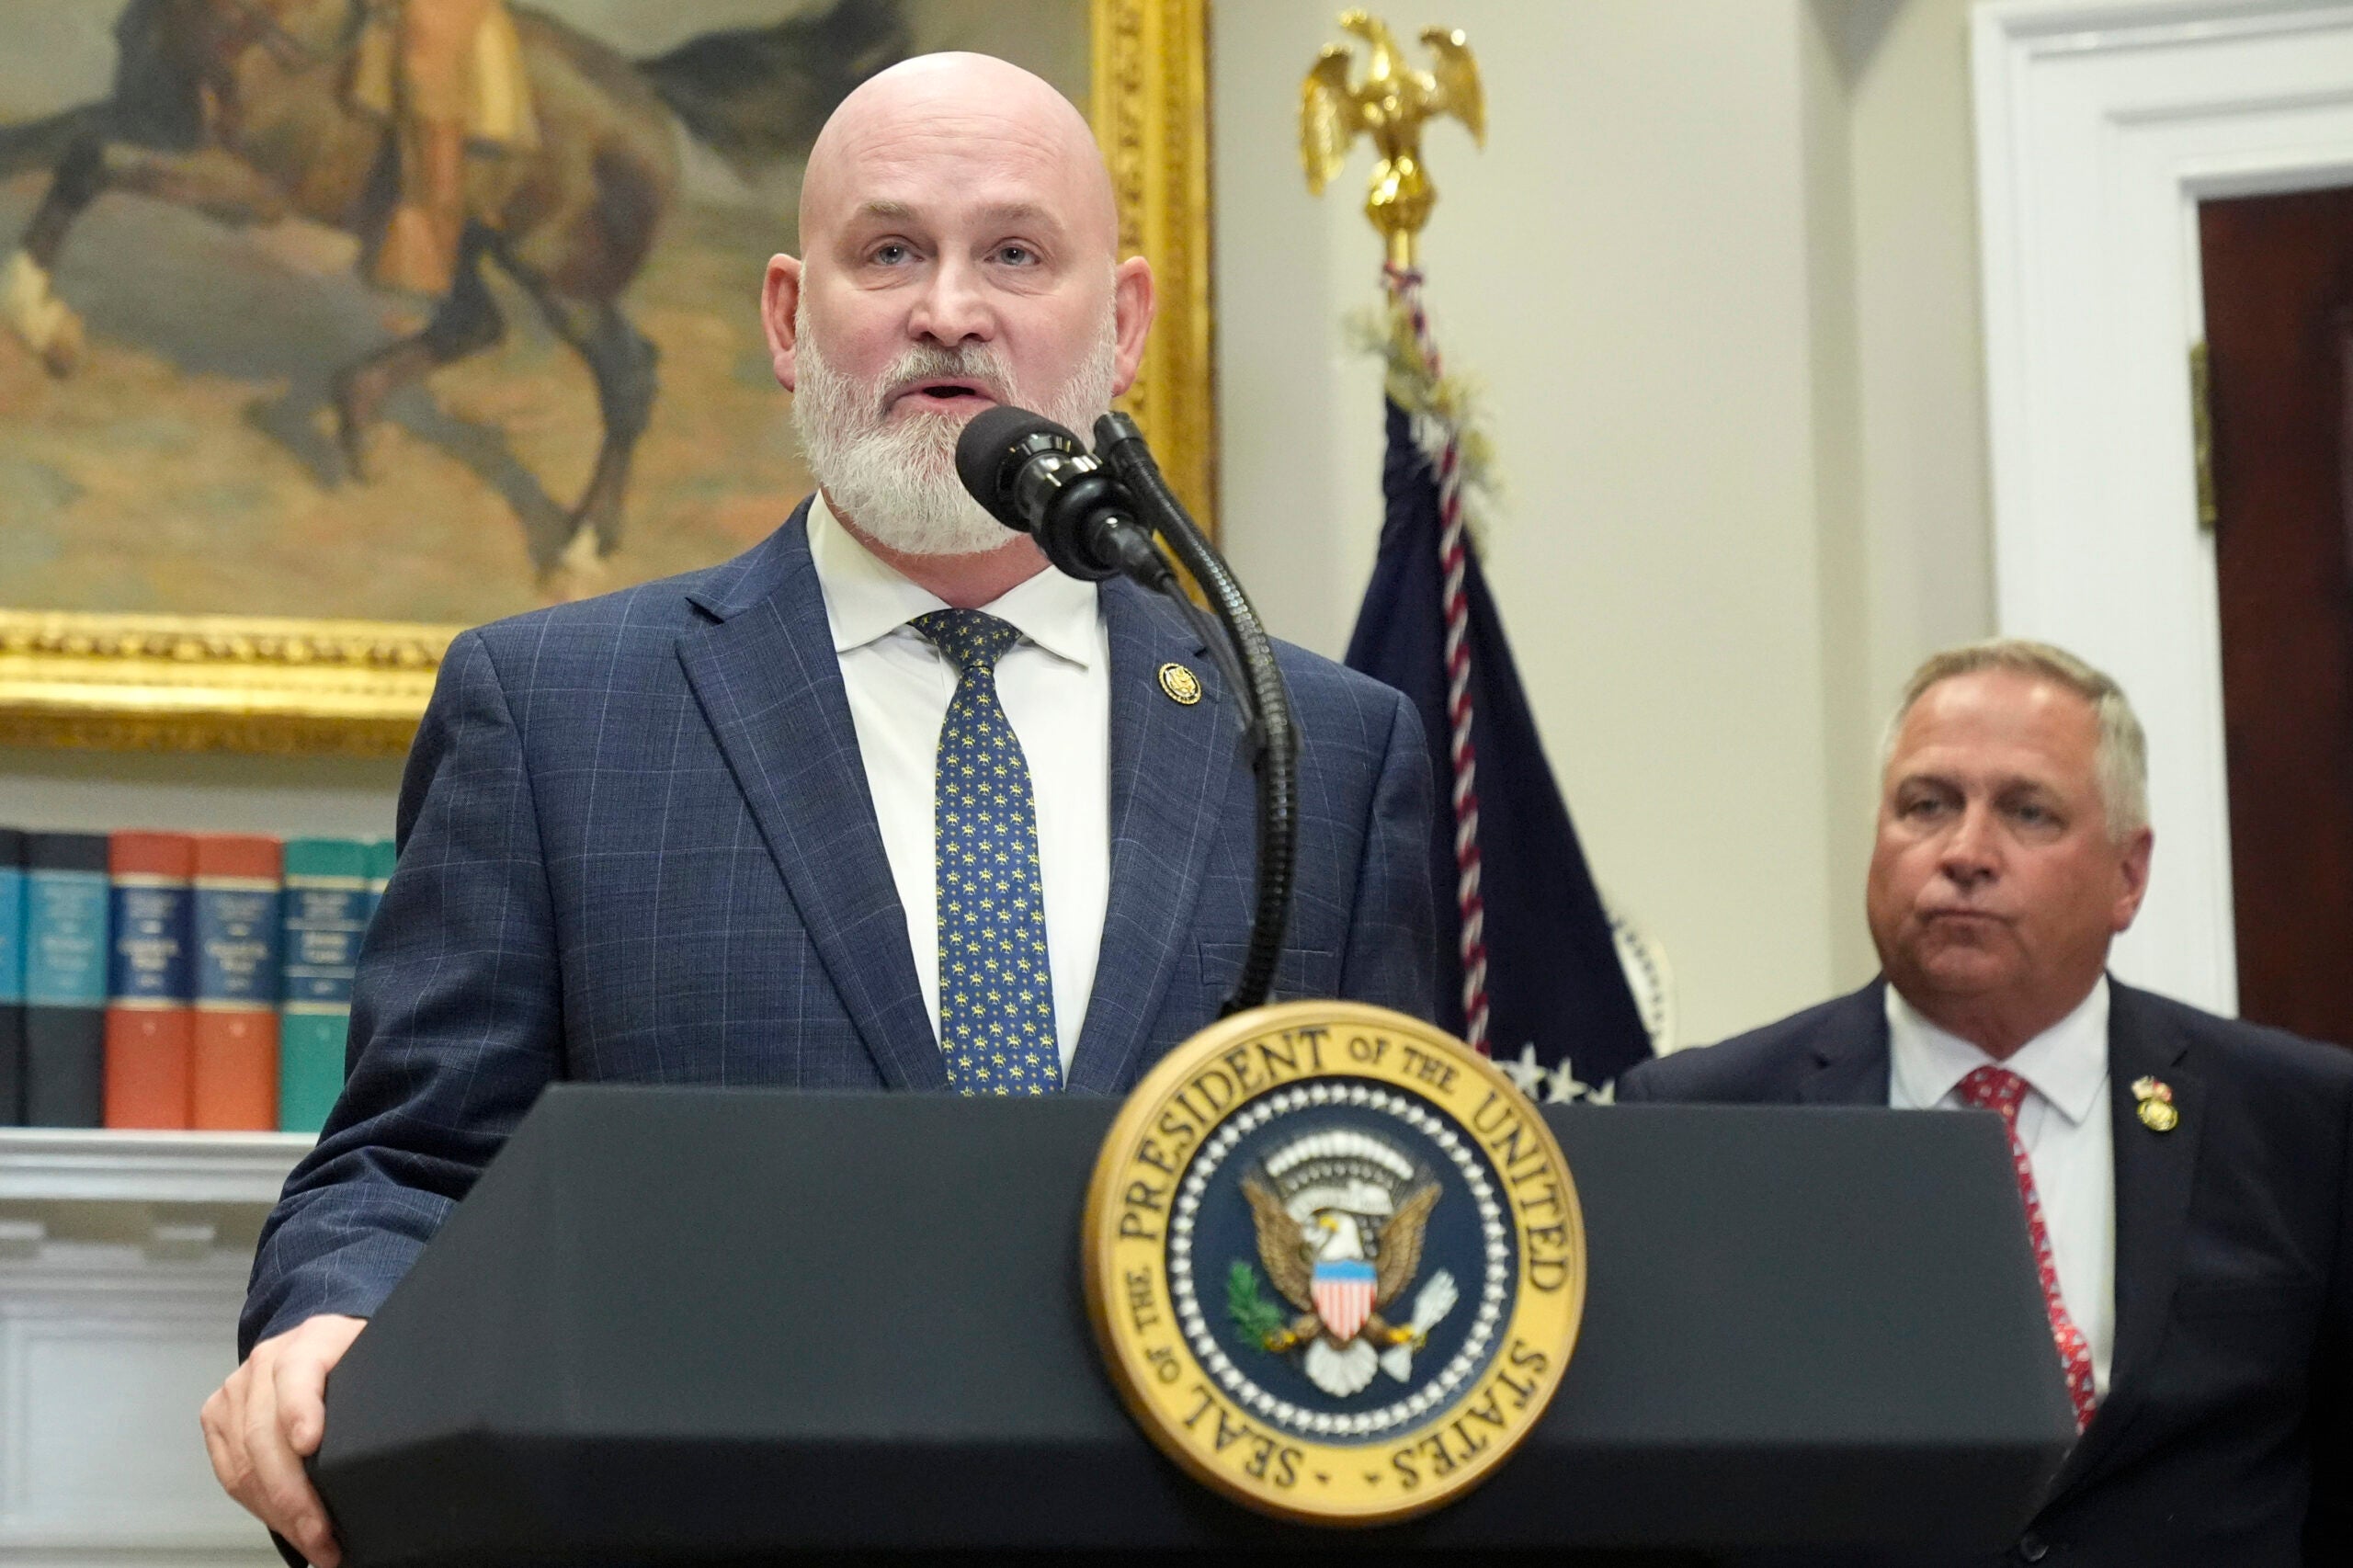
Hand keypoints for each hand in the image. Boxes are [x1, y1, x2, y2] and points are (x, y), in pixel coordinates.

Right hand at [200, 1314, 365, 1565]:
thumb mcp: (378, 1358)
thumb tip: (402, 1439)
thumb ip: (381, 1387)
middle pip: (265, 1433)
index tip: (310, 1444)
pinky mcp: (218, 1417)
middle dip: (294, 1495)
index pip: (298, 1372)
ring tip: (314, 1543)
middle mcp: (266, 1361)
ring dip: (279, 1513)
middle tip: (322, 1534)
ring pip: (245, 1463)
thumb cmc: (355, 1358)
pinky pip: (231, 1473)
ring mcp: (237, 1390)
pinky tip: (288, 1527)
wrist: (321, 1341)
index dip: (301, 1409)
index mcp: (312, 1340)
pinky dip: (260, 1507)